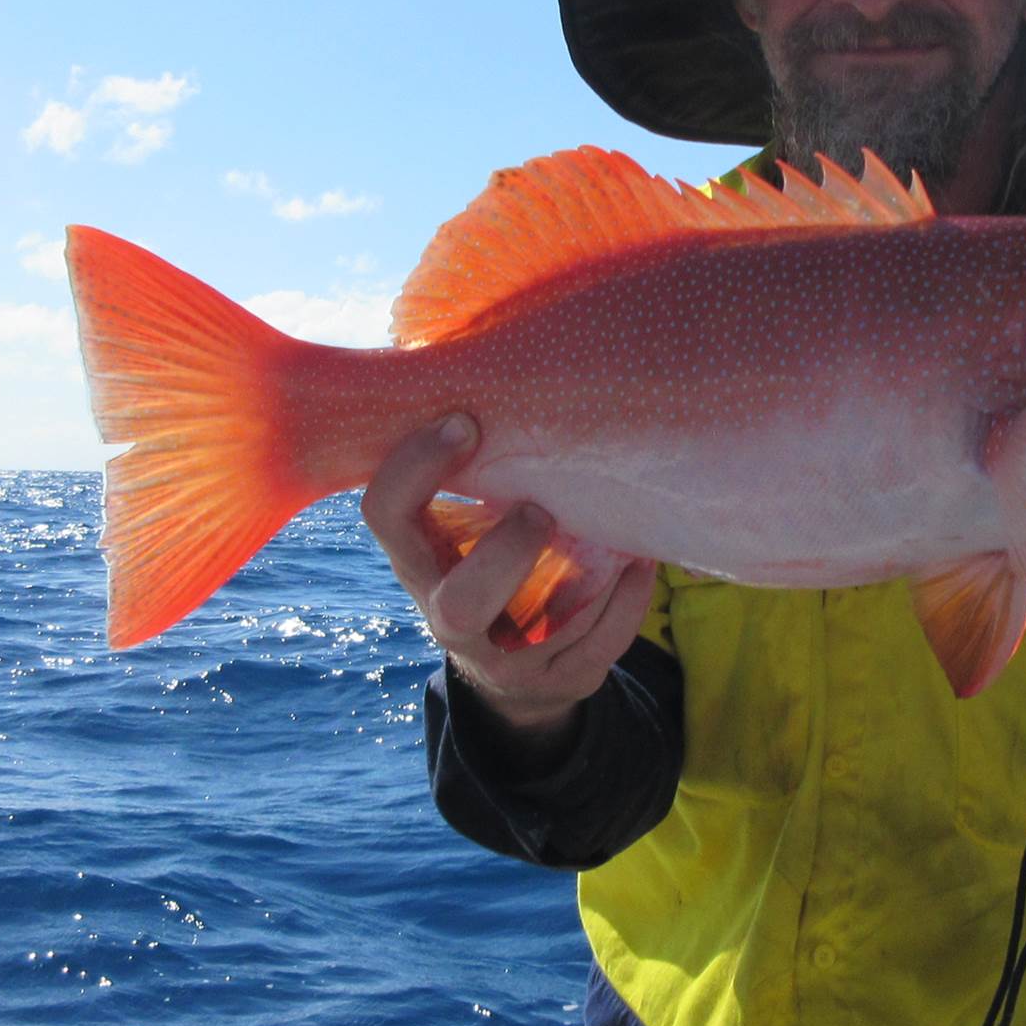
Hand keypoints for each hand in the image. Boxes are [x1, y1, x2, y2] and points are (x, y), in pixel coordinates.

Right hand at [361, 414, 654, 744]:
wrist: (517, 670)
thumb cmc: (491, 552)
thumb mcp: (465, 512)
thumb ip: (472, 458)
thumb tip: (492, 341)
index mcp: (418, 560)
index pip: (386, 515)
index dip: (417, 467)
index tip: (465, 418)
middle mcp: (448, 618)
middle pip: (460, 604)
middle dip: (508, 552)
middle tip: (542, 508)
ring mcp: (504, 662)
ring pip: (545, 633)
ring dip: (589, 577)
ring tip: (618, 536)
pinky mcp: (558, 684)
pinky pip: (600, 644)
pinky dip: (627, 597)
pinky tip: (639, 562)